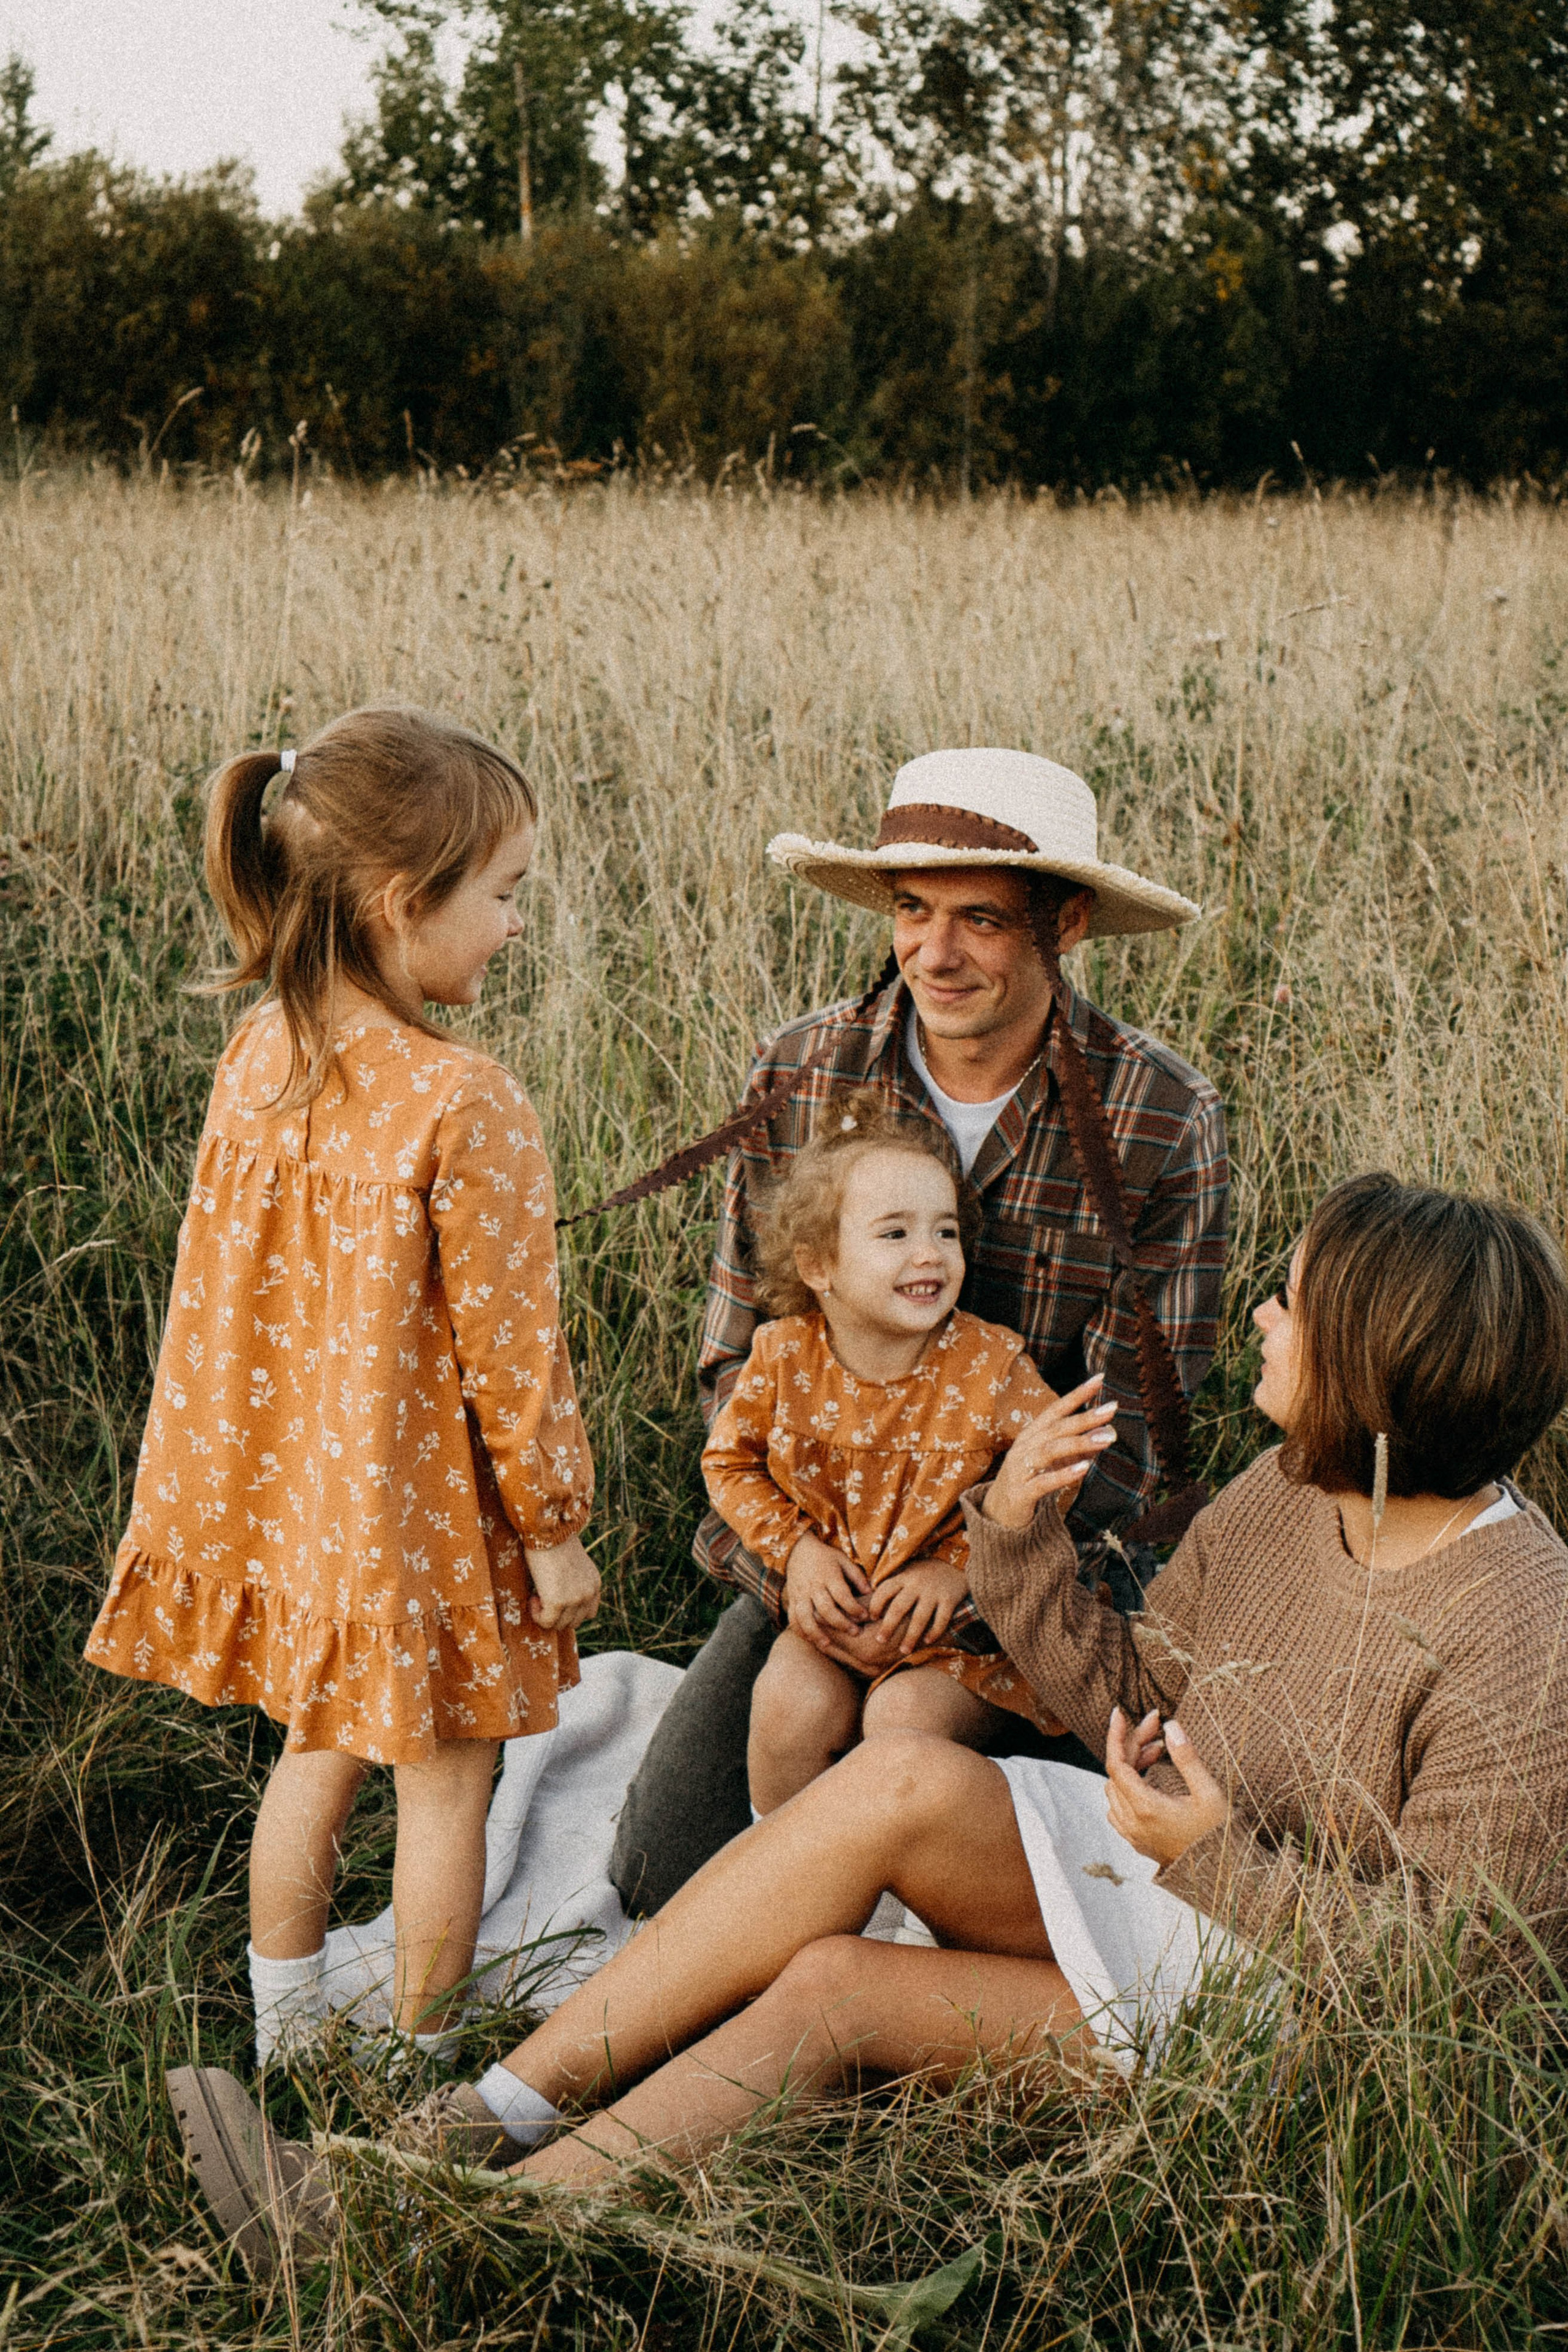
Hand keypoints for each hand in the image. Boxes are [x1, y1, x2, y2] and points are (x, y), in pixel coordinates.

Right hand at [524, 1533, 601, 1630]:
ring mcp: (575, 1599)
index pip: (588, 1612)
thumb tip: (557, 1598)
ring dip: (546, 1614)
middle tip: (543, 1597)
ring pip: (559, 1625)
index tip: (555, 1598)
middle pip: (574, 1622)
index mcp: (594, 1583)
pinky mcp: (558, 1602)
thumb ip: (572, 1582)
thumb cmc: (553, 1542)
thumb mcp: (571, 1564)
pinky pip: (546, 1622)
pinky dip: (537, 1614)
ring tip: (536, 1595)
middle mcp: (589, 1593)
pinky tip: (532, 1598)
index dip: (570, 1611)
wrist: (547, 1532)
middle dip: (557, 1615)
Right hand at [784, 1530, 873, 1656]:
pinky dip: (800, 1631)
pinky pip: (793, 1618)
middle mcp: (813, 1586)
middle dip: (841, 1623)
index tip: (865, 1616)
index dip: (854, 1608)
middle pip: (825, 1608)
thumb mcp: (843, 1560)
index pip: (842, 1595)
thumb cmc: (825, 1557)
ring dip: (816, 1632)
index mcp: (828, 1575)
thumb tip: (870, 1592)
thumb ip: (856, 1576)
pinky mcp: (792, 1600)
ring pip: (805, 1617)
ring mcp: (800, 1594)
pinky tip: (811, 1640)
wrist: (797, 1550)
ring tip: (828, 1644)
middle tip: (855, 1633)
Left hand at [865, 1557, 969, 1653]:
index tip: (871, 1618)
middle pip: (899, 1607)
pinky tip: (927, 1641)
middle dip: (888, 1626)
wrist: (955, 1564)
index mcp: (904, 1577)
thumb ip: (893, 1586)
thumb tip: (865, 1602)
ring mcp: (933, 1592)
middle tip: (880, 1640)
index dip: (875, 1605)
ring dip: (911, 1636)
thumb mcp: (907, 1573)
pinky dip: (934, 1632)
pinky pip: (941, 1619)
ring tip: (903, 1650)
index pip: (884, 1591)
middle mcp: (917, 1584)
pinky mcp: (949, 1599)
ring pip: (919, 1617)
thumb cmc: (924, 1573)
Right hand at [984, 1375, 1118, 1529]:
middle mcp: (1025, 1446)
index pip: (1056, 1409)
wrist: (999, 1514)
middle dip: (1084, 1417)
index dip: (1077, 1394)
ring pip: (1050, 1451)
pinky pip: (1043, 1482)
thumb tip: (1108, 1431)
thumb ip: (1080, 1447)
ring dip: (1079, 1443)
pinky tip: (1084, 1468)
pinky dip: (1064, 1474)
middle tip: (1111, 1408)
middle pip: (1056, 1428)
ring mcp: (1020, 1469)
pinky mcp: (1020, 1493)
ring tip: (1106, 1439)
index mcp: (1032, 1434)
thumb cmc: (1031, 1480)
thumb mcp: (1057, 1461)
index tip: (1100, 1379)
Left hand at [1104, 1706, 1227, 1867]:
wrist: (1222, 1878)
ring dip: (1131, 1765)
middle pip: (1117, 1772)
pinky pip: (1118, 1806)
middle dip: (1134, 1744)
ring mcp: (1132, 1834)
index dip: (1116, 1735)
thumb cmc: (1219, 1836)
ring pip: (1115, 1788)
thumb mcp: (1208, 1793)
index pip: (1117, 1763)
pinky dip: (1127, 1785)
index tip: (1119, 1712)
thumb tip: (1171, 1726)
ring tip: (1158, 1751)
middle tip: (1157, 1727)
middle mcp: (1132, 1822)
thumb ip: (1187, 1758)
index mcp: (1146, 1808)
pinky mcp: (1136, 1840)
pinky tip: (1147, 1778)